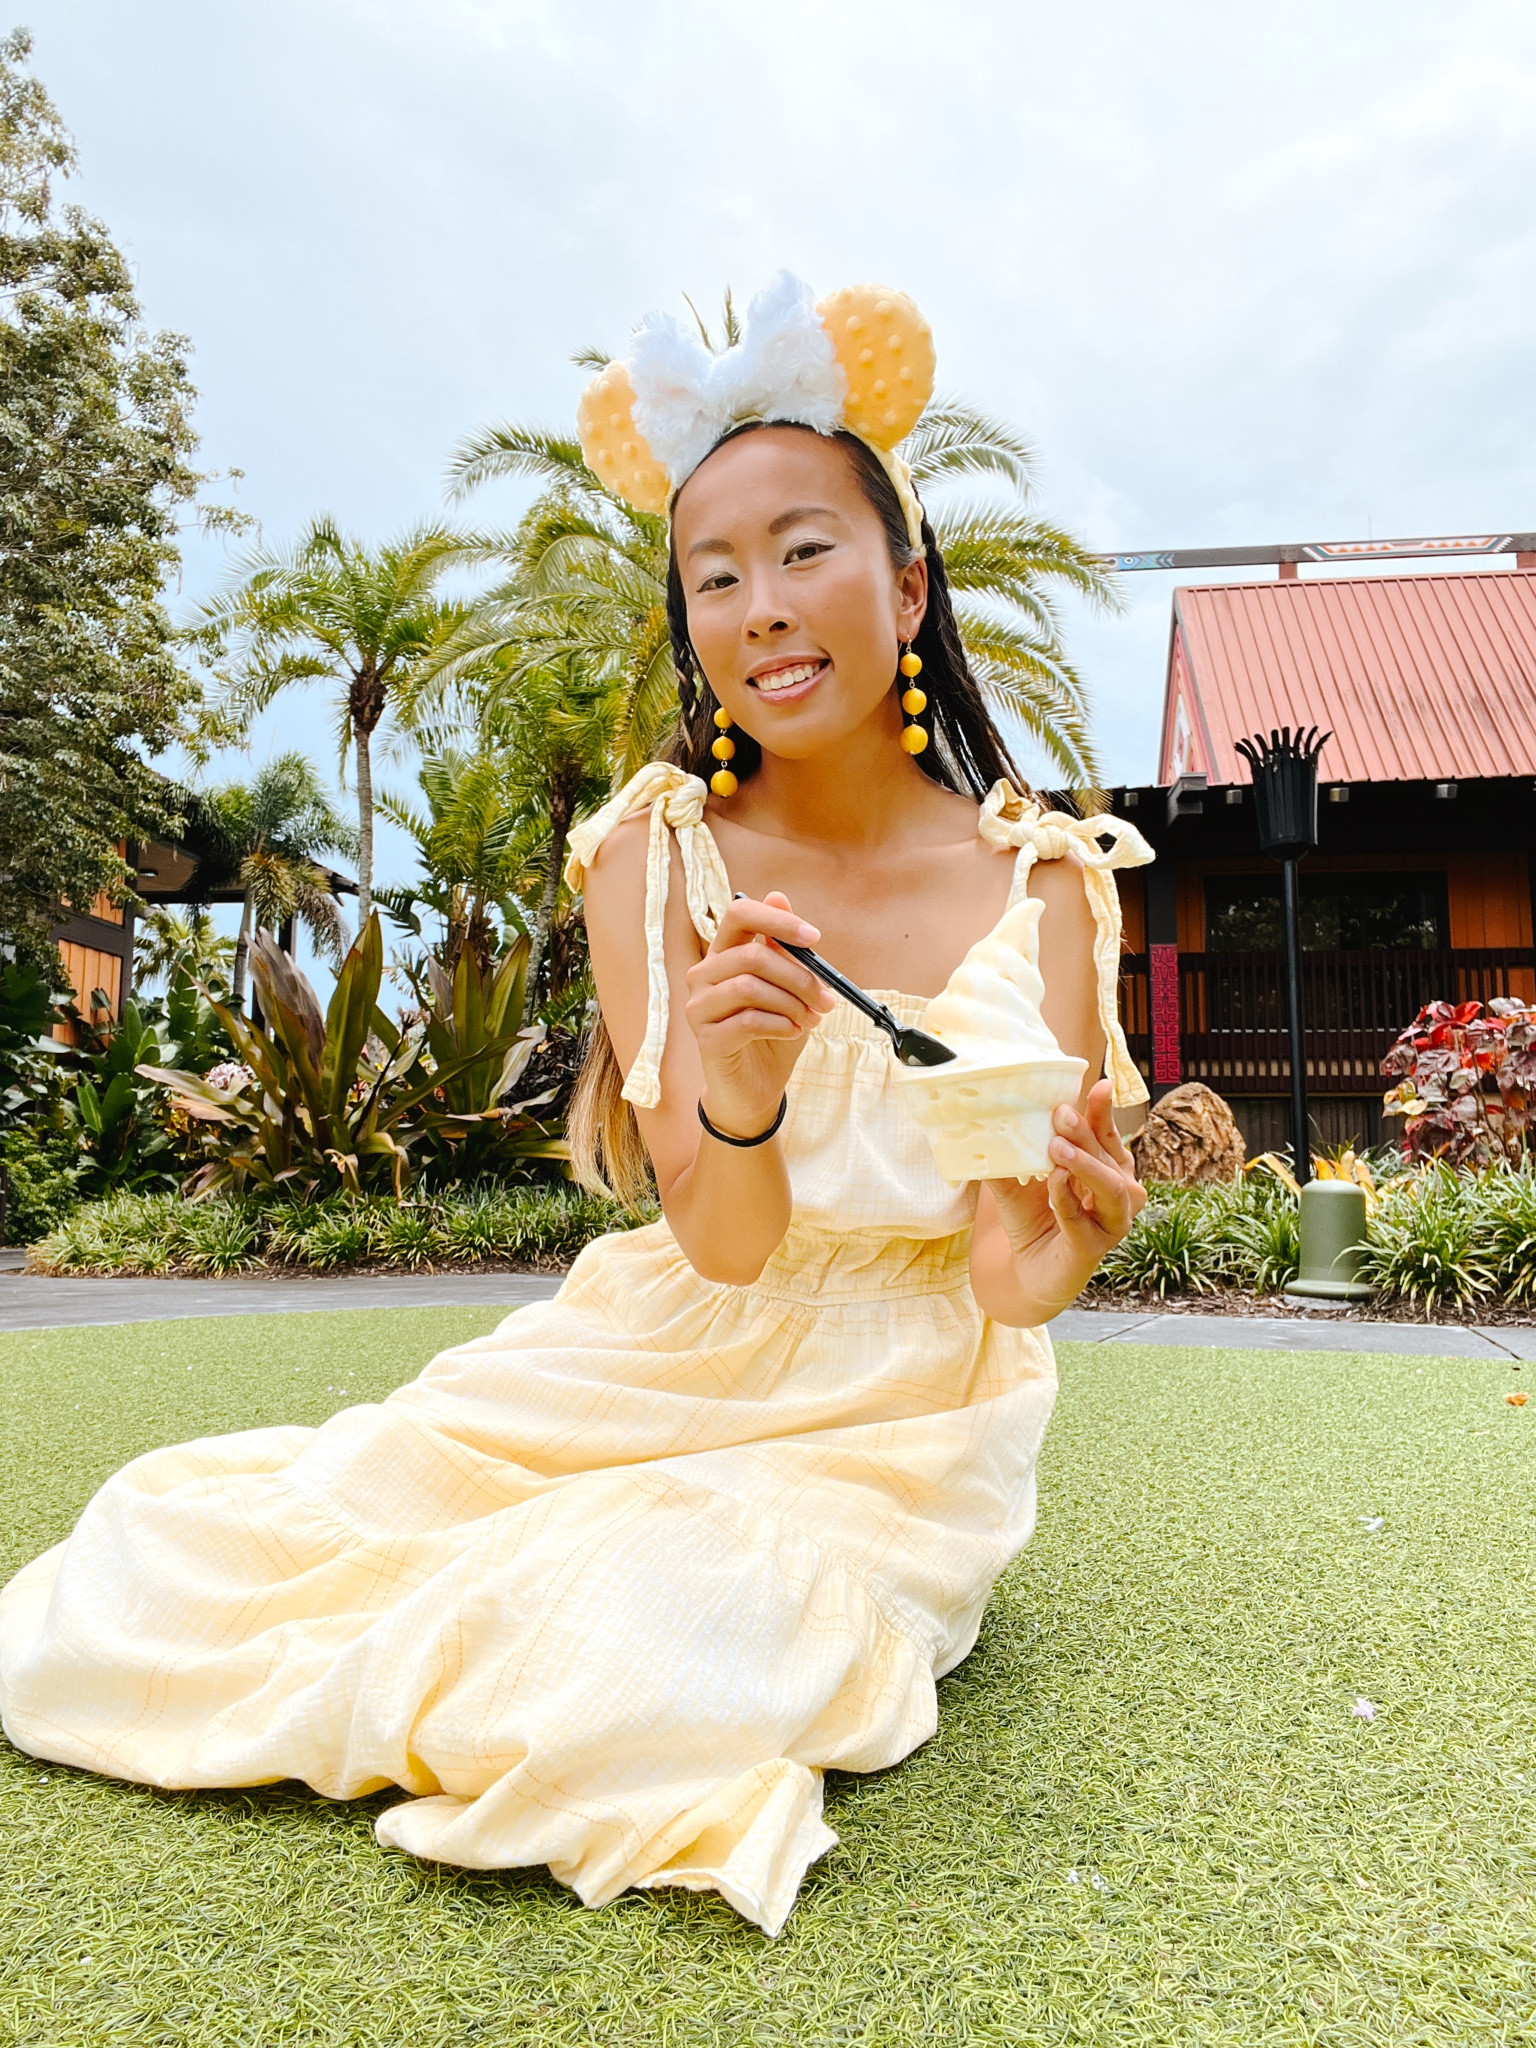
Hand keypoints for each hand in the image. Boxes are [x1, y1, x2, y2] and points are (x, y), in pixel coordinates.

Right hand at [684, 891, 835, 1138]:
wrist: (757, 1089)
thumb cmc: (774, 1034)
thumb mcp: (789, 989)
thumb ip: (785, 950)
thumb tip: (780, 897)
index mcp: (724, 954)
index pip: (739, 914)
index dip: (777, 920)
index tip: (814, 938)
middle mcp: (704, 975)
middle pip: (752, 955)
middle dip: (799, 976)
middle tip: (826, 999)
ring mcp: (699, 1006)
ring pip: (749, 986)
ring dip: (792, 1003)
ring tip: (811, 1019)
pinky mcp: (705, 1037)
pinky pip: (748, 1020)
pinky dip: (781, 1024)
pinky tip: (793, 1032)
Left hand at [984, 1079, 1146, 1317]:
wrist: (1028, 1272)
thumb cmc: (1033, 1220)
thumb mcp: (1018, 1181)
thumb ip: (1010, 1155)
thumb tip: (983, 1121)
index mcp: (1106, 1170)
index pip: (1107, 1135)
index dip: (1103, 1112)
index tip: (1098, 1085)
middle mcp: (1119, 1194)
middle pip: (1109, 1156)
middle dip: (1085, 1133)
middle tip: (1060, 1114)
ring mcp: (1112, 1223)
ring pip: (1111, 1187)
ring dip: (1084, 1164)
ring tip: (1057, 1148)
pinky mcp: (1094, 1249)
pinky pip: (1085, 1221)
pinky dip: (1068, 1200)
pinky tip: (1053, 1183)